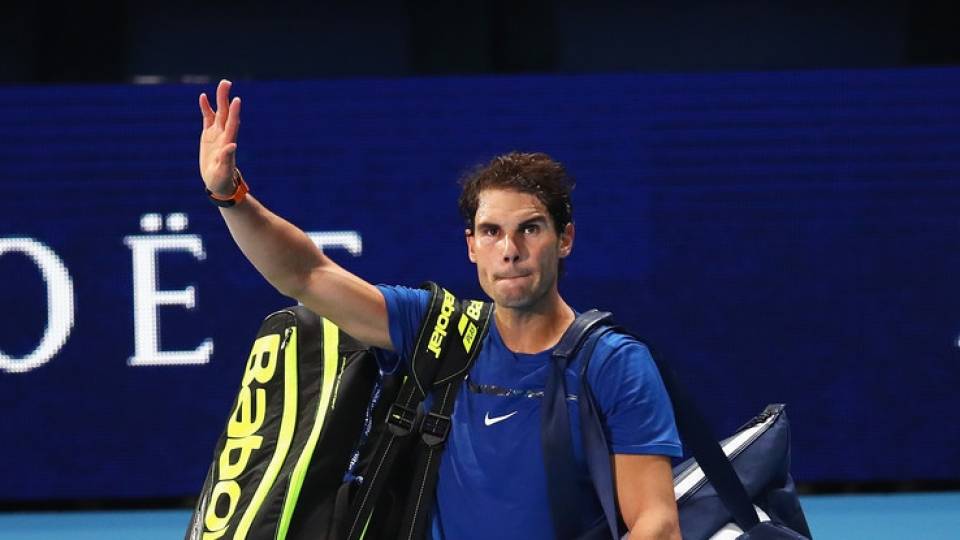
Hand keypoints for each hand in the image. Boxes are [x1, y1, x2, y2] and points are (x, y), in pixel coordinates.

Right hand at [199, 79, 241, 194]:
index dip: (234, 112)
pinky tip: (204, 97)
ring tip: (222, 84)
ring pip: (218, 113)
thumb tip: (232, 145)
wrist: (219, 183)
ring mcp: (217, 134)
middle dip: (225, 98)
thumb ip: (227, 158)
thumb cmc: (222, 180)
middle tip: (226, 82)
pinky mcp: (209, 136)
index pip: (232, 124)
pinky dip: (206, 108)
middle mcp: (224, 135)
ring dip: (220, 99)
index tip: (237, 100)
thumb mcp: (223, 171)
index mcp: (227, 143)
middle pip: (226, 114)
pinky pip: (208, 118)